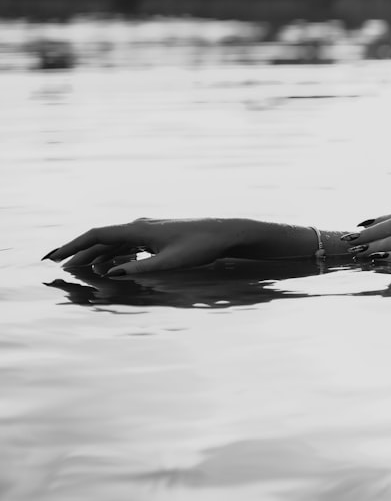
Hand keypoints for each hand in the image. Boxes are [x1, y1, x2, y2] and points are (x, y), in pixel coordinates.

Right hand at [42, 217, 252, 275]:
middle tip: (55, 264)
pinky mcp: (158, 236)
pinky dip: (113, 254)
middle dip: (77, 251)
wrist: (226, 233)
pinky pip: (127, 244)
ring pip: (113, 242)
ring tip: (75, 268)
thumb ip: (140, 269)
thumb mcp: (171, 262)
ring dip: (94, 254)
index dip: (73, 245)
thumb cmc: (201, 247)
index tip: (54, 256)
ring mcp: (149, 230)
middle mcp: (140, 225)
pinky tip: (107, 266)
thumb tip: (111, 274)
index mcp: (139, 229)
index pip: (97, 235)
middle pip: (101, 239)